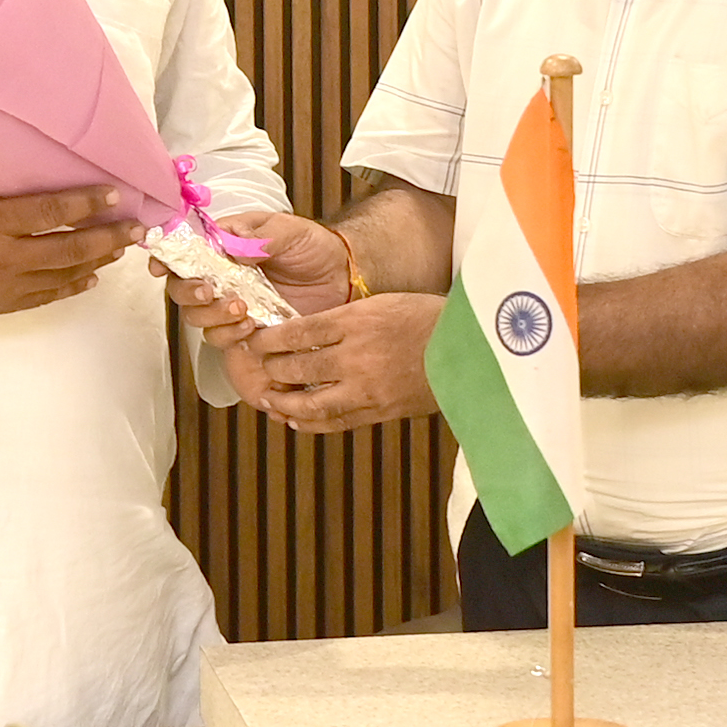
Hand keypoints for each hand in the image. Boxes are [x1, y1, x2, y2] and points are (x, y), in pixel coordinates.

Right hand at [0, 182, 128, 318]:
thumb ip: (1, 183)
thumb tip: (45, 164)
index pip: (50, 211)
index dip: (87, 202)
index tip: (116, 193)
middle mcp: (1, 256)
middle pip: (68, 248)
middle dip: (108, 237)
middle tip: (136, 227)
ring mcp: (2, 285)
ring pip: (62, 274)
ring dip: (96, 260)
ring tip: (120, 247)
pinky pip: (45, 296)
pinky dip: (72, 285)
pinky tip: (91, 275)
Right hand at [172, 207, 360, 342]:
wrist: (342, 278)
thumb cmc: (314, 247)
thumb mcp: (290, 230)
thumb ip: (259, 236)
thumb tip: (229, 245)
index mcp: (224, 247)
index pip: (184, 252)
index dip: (167, 259)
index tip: (163, 268)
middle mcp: (221, 278)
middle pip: (182, 291)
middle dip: (189, 294)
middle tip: (210, 292)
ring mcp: (232, 305)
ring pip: (198, 318)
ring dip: (212, 316)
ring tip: (241, 310)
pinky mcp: (247, 331)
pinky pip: (223, 339)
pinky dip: (230, 335)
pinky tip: (252, 327)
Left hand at [228, 291, 439, 434]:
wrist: (471, 352)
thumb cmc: (430, 319)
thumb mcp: (386, 303)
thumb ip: (348, 319)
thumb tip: (309, 332)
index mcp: (357, 321)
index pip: (298, 331)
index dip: (270, 338)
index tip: (254, 340)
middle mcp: (356, 355)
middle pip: (298, 366)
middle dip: (272, 368)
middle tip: (256, 368)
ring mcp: (367, 388)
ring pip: (311, 402)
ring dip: (284, 402)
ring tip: (268, 400)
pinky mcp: (380, 411)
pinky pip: (336, 422)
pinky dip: (312, 423)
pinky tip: (296, 420)